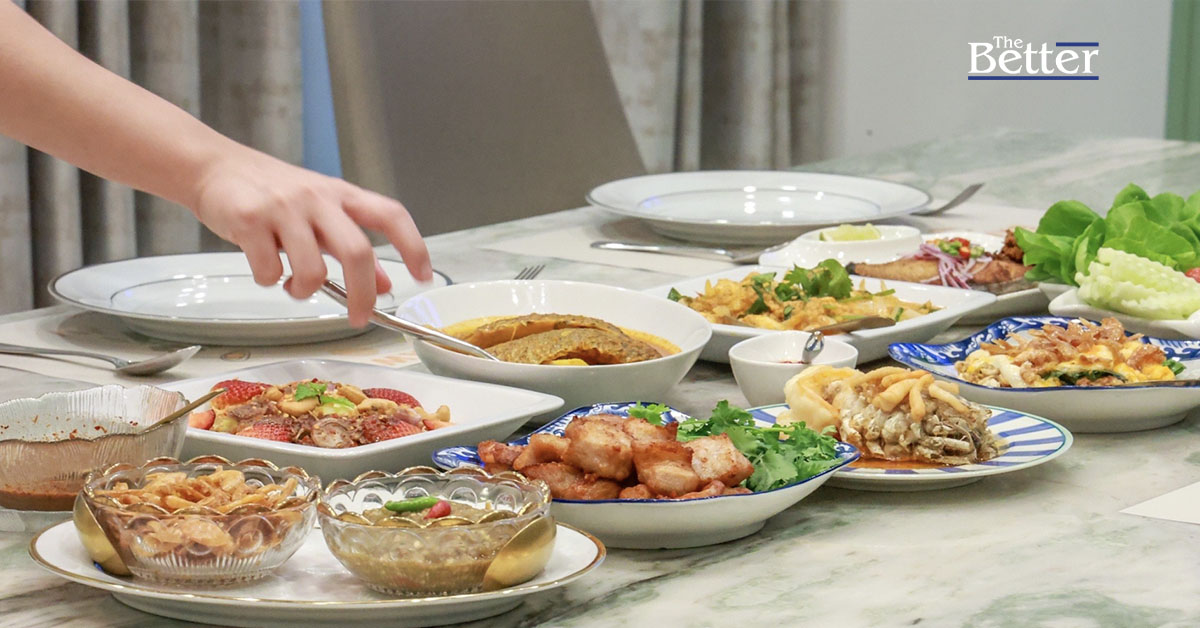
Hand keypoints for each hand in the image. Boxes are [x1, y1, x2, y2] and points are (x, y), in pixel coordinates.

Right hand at [188, 148, 431, 326]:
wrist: (214, 166)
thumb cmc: (273, 193)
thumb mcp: (321, 215)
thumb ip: (352, 248)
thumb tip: (386, 285)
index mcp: (342, 195)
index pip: (390, 216)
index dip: (413, 246)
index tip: (423, 276)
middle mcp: (318, 199)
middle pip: (357, 252)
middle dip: (363, 294)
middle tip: (358, 317)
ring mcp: (284, 209)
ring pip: (312, 270)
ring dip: (305, 291)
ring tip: (294, 286)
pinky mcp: (250, 220)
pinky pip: (269, 271)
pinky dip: (269, 281)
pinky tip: (265, 269)